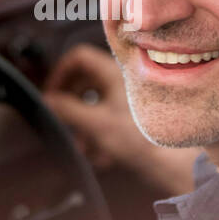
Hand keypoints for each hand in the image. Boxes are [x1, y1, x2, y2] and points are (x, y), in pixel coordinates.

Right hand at [43, 43, 199, 195]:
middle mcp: (122, 79)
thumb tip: (46, 100)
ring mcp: (128, 97)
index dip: (60, 73)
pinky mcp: (133, 115)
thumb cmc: (140, 138)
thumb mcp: (95, 124)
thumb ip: (67, 109)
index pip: (78, 56)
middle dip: (71, 104)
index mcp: (114, 71)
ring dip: (83, 124)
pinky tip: (102, 156)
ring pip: (95, 102)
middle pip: (84, 81)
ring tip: (84, 147)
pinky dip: (99, 134)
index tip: (52, 94)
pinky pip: (108, 117)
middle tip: (62, 121)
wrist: (172, 162)